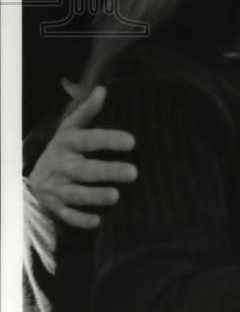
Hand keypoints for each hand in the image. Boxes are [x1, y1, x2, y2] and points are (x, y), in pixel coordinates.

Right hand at [28, 85, 136, 228]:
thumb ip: (87, 111)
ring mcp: (58, 188)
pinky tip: (98, 222)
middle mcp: (62, 166)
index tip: (132, 141)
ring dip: (96, 196)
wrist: (33, 177)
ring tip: (116, 196)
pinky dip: (81, 219)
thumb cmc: (64, 147)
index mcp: (68, 143)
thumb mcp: (71, 127)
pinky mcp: (56, 207)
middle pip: (86, 170)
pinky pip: (68, 216)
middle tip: (134, 172)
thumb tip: (103, 89)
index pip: (90, 140)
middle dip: (108, 171)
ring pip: (77, 194)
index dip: (109, 140)